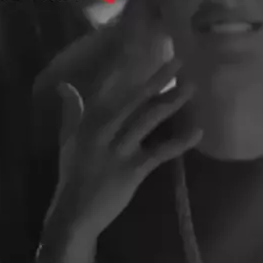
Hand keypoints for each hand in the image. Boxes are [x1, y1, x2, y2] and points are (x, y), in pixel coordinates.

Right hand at [42, 58, 201, 261]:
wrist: (74, 214)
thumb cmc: (73, 175)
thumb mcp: (68, 139)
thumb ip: (71, 111)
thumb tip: (66, 85)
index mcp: (88, 120)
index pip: (111, 87)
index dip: (129, 68)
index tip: (147, 48)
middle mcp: (102, 129)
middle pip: (135, 98)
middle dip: (159, 78)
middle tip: (180, 59)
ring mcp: (118, 149)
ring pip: (148, 119)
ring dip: (172, 101)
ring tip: (192, 86)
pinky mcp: (132, 170)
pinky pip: (160, 152)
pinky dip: (179, 142)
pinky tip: (197, 131)